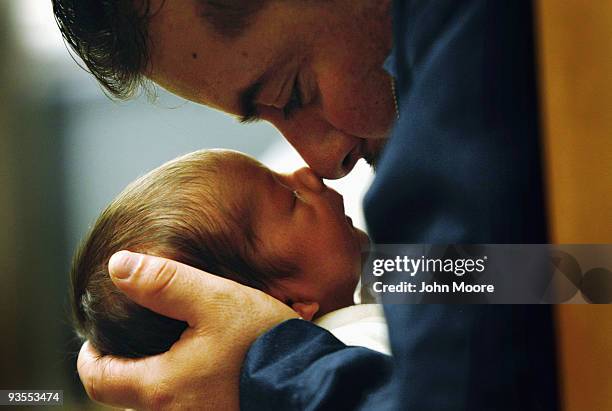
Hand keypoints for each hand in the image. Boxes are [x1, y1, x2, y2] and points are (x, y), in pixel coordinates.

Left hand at [77, 251, 297, 409]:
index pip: (96, 379)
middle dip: (127, 362)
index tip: (102, 334)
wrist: (312, 381)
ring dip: (158, 374)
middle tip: (142, 333)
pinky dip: (183, 384)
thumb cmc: (264, 344)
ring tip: (177, 342)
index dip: (91, 353)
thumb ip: (163, 282)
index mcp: (161, 388)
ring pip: (157, 400)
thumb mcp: (214, 300)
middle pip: (125, 393)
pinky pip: (184, 404)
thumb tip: (119, 266)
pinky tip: (206, 362)